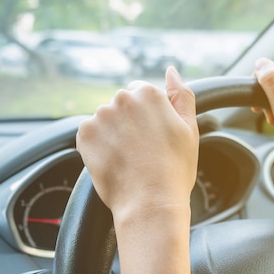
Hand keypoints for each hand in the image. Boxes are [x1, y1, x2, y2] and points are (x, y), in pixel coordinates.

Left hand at [76, 67, 197, 219]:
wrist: (151, 203)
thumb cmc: (175, 170)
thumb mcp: (189, 130)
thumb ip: (182, 95)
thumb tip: (171, 70)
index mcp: (149, 93)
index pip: (142, 93)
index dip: (149, 117)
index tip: (154, 137)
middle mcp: (122, 99)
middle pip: (122, 105)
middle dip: (129, 123)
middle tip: (143, 151)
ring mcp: (101, 116)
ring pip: (106, 121)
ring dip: (113, 135)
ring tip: (129, 159)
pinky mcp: (84, 135)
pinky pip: (90, 135)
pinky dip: (99, 147)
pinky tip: (115, 161)